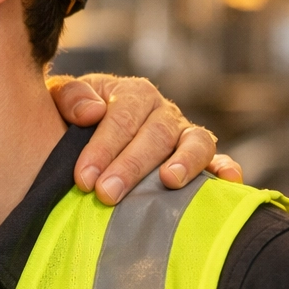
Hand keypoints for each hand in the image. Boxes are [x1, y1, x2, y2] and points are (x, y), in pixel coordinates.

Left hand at [48, 73, 242, 205]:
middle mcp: (163, 111)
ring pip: (195, 142)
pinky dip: (226, 167)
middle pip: (155, 135)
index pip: (121, 118)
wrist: (84, 128)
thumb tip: (91, 112)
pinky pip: (218, 159)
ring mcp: (184, 134)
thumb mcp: (60, 99)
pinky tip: (228, 181)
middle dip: (131, 166)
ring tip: (169, 182)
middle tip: (107, 194)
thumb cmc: (71, 117)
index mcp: (132, 94)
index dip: (102, 148)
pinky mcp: (199, 157)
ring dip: (185, 162)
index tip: (83, 178)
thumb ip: (69, 97)